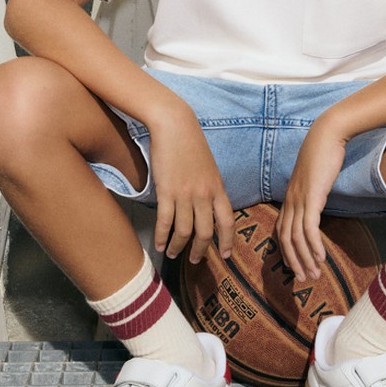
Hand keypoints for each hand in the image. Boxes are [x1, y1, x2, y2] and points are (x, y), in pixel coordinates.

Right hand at [151, 107, 233, 263]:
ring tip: (171, 253)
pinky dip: (161, 237)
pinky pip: (165, 222)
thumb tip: (210, 206)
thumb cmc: (191, 144)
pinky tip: (157, 245)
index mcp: (218, 188)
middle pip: (205, 233)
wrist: (175, 125)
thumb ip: (211, 188)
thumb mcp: (209, 167)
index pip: (227, 222)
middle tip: (195, 261)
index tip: (226, 256)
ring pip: (184, 232)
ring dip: (177, 247)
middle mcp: (204, 195)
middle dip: (200, 251)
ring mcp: (185, 194)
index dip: (227, 241)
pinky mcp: (166, 191)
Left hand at [276, 117, 346, 281]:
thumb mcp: (314, 178)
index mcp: (289, 197)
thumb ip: (312, 192)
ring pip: (296, 237)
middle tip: (303, 280)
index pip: (282, 231)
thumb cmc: (323, 154)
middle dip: (293, 262)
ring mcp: (299, 199)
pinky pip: (309, 228)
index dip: (287, 252)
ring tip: (314, 276)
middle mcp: (290, 201)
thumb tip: (316, 203)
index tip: (295, 268)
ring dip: (305, 259)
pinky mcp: (311, 197)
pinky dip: (314, 246)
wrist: (326, 135)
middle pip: (285, 239)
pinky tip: (321, 259)